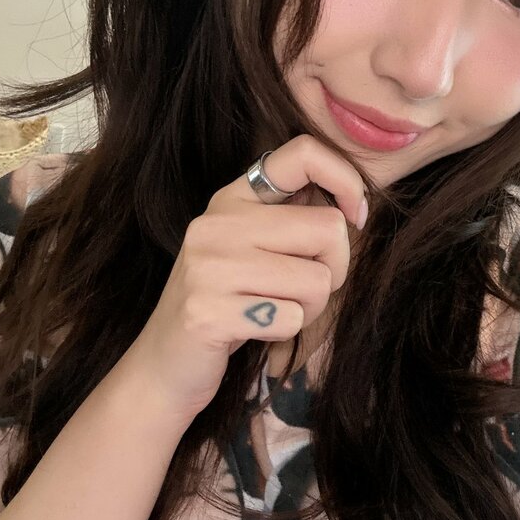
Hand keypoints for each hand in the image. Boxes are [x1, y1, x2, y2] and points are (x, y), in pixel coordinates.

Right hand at [122, 135, 366, 426]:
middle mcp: (218, 222)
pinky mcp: (207, 312)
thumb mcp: (254, 248)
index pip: (304, 154)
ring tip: (274, 312)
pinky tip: (254, 331)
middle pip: (328, 228)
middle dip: (335, 269)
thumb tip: (354, 207)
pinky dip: (286, 332)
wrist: (164, 365)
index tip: (355, 217)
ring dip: (310, 308)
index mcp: (235, 197)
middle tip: (303, 290)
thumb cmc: (230, 305)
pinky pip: (291, 318)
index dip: (347, 181)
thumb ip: (295, 221)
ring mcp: (208, 266)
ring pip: (317, 280)